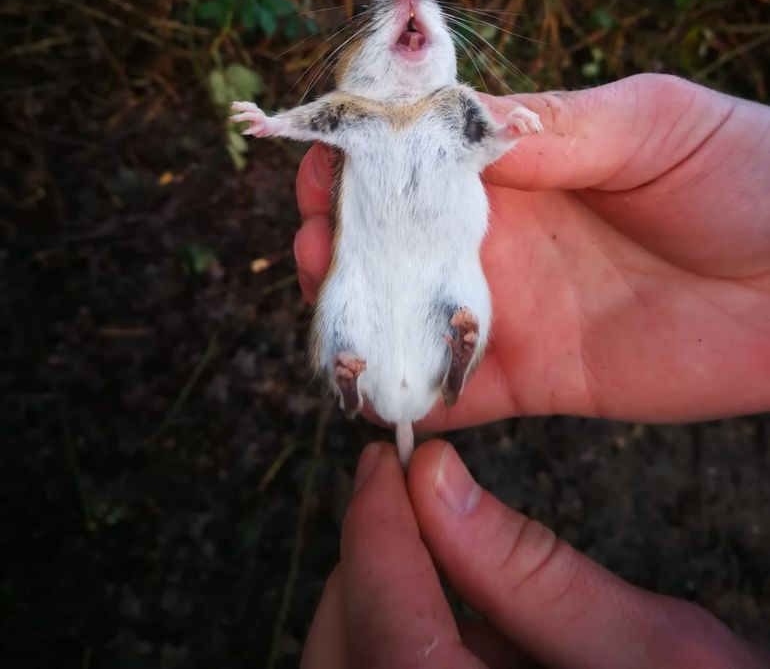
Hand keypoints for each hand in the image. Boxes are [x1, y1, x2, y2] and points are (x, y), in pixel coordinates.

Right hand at [294, 75, 769, 429]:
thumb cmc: (752, 178)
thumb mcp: (655, 124)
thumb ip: (559, 126)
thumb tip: (468, 125)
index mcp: (526, 170)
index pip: (423, 163)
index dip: (367, 161)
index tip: (322, 162)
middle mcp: (507, 241)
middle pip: (402, 241)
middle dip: (347, 238)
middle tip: (309, 240)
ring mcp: (517, 311)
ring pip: (415, 315)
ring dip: (362, 311)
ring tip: (323, 302)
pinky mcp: (537, 378)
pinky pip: (460, 391)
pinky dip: (412, 395)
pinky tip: (370, 391)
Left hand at [301, 443, 768, 668]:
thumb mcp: (656, 649)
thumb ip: (533, 568)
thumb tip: (434, 475)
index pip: (384, 622)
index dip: (374, 528)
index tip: (385, 461)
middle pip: (346, 646)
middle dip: (370, 558)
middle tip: (405, 493)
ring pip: (357, 663)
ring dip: (386, 598)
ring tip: (444, 549)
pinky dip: (409, 641)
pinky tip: (473, 621)